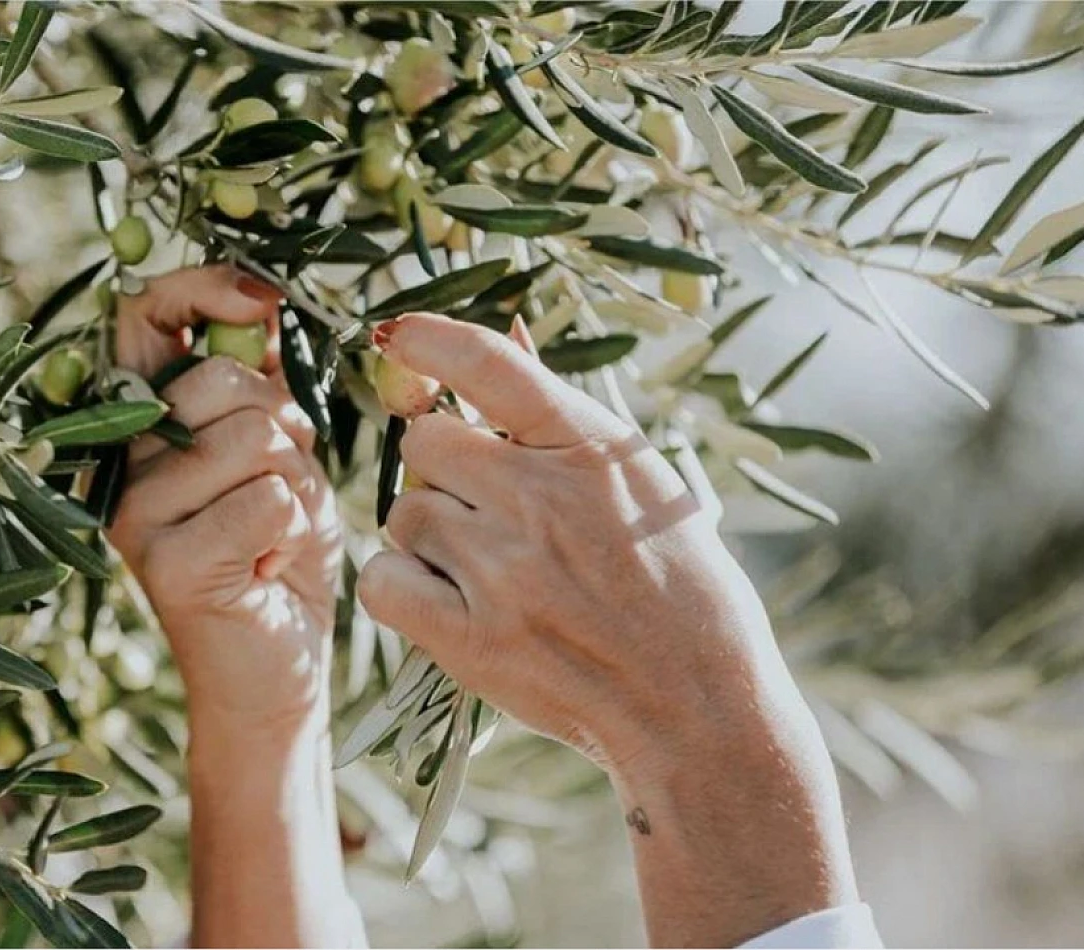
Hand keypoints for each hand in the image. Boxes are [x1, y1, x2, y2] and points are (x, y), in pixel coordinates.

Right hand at [108, 266, 342, 729]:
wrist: (275, 668)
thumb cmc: (276, 552)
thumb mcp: (277, 452)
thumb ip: (263, 382)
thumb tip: (267, 301)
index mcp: (134, 424)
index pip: (144, 319)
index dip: (205, 290)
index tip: (266, 298)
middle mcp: (117, 464)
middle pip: (220, 381)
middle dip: (282, 423)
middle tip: (276, 487)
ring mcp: (134, 516)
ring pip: (255, 438)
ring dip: (296, 484)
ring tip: (271, 533)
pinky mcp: (170, 566)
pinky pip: (270, 500)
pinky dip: (295, 531)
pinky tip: (270, 569)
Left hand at [357, 312, 856, 946]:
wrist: (699, 710)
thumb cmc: (680, 590)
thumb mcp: (643, 484)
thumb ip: (562, 418)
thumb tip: (503, 337)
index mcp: (594, 449)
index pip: (489, 365)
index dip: (429, 340)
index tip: (395, 337)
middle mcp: (543, 498)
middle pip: (425, 443)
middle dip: (443, 470)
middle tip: (485, 511)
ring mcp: (504, 569)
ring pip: (404, 513)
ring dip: (429, 535)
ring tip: (489, 572)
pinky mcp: (470, 637)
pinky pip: (384, 580)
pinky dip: (402, 589)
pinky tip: (447, 605)